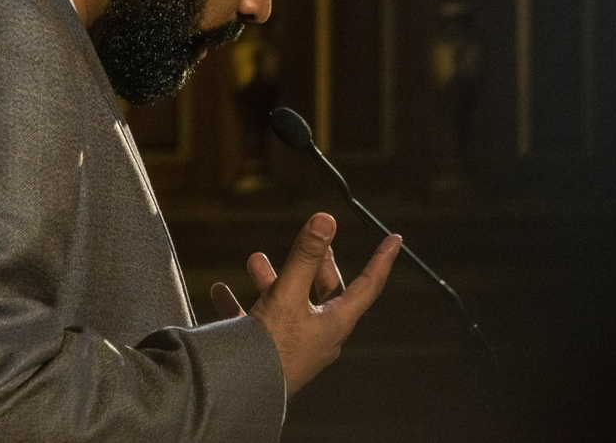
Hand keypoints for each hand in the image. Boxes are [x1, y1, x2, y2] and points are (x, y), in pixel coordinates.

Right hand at [210, 213, 401, 397]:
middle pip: (326, 293)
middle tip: (314, 242)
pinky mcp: (269, 355)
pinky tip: (221, 293)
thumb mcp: (288, 294)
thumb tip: (326, 219)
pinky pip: (257, 324)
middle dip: (315, 264)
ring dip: (273, 280)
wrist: (242, 396)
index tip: (395, 240)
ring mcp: (295, 347)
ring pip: (289, 305)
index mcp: (335, 321)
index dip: (382, 260)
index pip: (368, 284)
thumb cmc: (272, 349)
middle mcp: (320, 335)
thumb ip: (304, 256)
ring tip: (255, 261)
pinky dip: (242, 305)